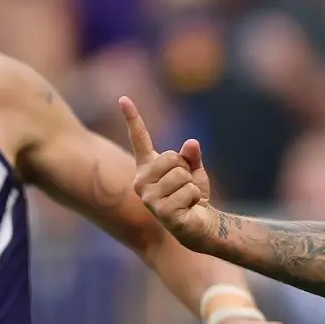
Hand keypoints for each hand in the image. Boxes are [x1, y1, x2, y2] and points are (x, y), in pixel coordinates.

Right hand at [119, 97, 222, 249]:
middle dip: (186, 169)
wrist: (200, 224)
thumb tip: (191, 143)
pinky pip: (188, 191)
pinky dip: (196, 198)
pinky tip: (190, 209)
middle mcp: (141, 181)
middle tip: (185, 186)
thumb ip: (191, 155)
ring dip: (192, 186)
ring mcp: (149, 198)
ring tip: (187, 198)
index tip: (124, 98)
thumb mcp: (194, 170)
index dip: (132, 118)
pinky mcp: (161, 211)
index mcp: (147, 168)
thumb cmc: (193, 196)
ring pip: (181, 174)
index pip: (139, 139)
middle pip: (170, 157)